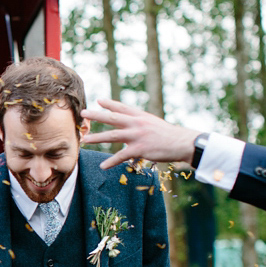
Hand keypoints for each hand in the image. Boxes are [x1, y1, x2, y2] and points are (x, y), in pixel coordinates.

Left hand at [79, 98, 201, 169]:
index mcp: (140, 116)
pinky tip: (102, 166)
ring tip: (85, 140)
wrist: (182, 143)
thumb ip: (139, 123)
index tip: (98, 100)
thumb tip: (128, 125)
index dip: (110, 104)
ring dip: (97, 138)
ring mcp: (137, 136)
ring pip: (113, 136)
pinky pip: (121, 155)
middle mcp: (137, 123)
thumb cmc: (168, 135)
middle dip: (97, 115)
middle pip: (113, 118)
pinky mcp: (140, 149)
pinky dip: (111, 161)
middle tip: (83, 113)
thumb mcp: (153, 123)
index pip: (122, 107)